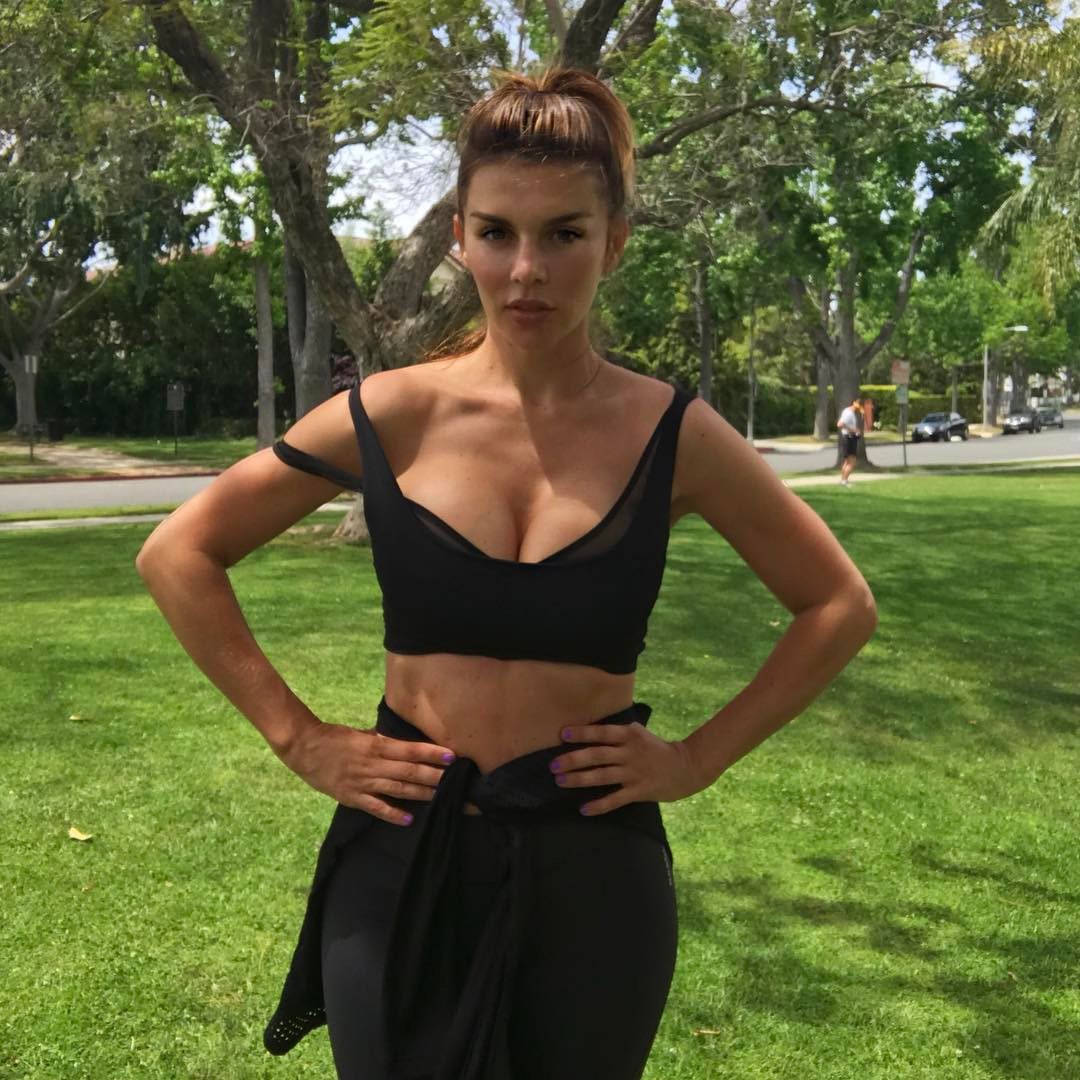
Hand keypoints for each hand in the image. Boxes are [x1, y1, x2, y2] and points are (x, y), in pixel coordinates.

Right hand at [279, 720, 455, 825]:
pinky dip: (392, 814)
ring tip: (440, 796)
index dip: (431, 753)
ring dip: (420, 793)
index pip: (409, 749)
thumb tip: (401, 744)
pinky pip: (375, 807)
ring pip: (396, 788)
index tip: (451, 756)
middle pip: (408, 771)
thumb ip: (380, 740)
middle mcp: (372, 764)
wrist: (303, 748)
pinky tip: (408, 819)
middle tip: (455, 779)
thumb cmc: (333, 737)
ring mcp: (362, 782)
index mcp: (375, 745)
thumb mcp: (360, 733)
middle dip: (433, 775)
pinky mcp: (351, 797)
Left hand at [550, 722, 709, 816]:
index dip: (582, 733)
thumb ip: (617, 733)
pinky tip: (583, 809)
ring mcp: (634, 773)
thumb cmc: (656, 749)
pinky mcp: (639, 791)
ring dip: (579, 779)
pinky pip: (615, 799)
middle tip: (553, 765)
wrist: (685, 767)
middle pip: (597, 755)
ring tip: (561, 781)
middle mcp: (630, 753)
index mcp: (629, 735)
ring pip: (602, 776)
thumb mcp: (638, 733)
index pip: (602, 733)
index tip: (562, 734)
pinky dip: (599, 805)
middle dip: (573, 760)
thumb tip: (590, 730)